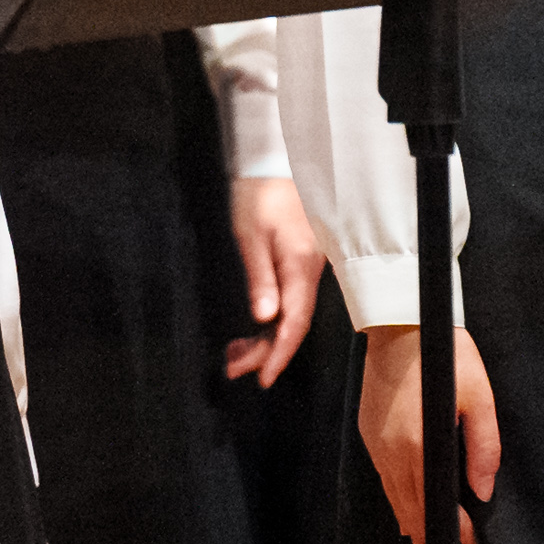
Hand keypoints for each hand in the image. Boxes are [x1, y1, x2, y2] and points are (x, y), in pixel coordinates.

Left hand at [224, 176, 327, 386]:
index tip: (264, 378)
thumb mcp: (251, 237)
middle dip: (266, 351)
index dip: (279, 354)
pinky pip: (291, 300)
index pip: (295, 322)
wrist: (270, 165)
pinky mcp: (300, 262)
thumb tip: (266, 318)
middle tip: (234, 368)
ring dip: (266, 337)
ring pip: (291, 314)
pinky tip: (253, 327)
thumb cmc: (258, 196)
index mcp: (300, 266)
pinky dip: (272, 319)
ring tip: (236, 353)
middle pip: (293, 323)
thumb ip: (260, 279)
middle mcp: (309, 270)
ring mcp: (307, 267)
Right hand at [356, 325, 499, 543]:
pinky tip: (404, 505)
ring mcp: (374, 443)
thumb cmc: (444, 354)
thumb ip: (484, 446)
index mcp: (418, 446)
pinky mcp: (366, 431)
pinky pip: (381, 477)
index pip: (433, 506)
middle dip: (427, 537)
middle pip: (408, 510)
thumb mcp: (477, 396)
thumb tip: (482, 491)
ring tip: (423, 543)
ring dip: (408, 521)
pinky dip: (394, 497)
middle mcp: (390, 452)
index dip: (451, 530)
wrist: (398, 321)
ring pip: (392, 496)